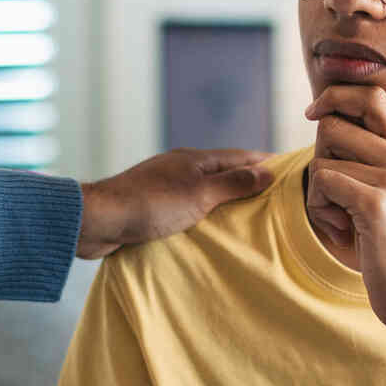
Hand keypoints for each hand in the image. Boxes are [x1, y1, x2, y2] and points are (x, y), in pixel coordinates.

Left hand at [78, 149, 273, 259]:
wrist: (99, 220)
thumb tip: (266, 172)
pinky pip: (185, 207)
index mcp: (193, 160)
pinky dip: (202, 214)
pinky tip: (207, 228)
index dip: (263, 162)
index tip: (287, 168)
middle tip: (272, 196)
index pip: (239, 156)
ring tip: (246, 216)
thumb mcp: (199, 195)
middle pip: (221, 172)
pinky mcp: (150, 206)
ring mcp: (164, 186)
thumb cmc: (150, 204)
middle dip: (246, 181)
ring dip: (223, 200)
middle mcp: (179, 169)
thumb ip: (233, 184)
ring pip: (202, 190)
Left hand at [303, 85, 385, 336]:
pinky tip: (341, 230)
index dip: (335, 96)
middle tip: (333, 196)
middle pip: (334, 125)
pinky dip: (319, 208)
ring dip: (317, 192)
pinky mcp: (377, 202)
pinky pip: (322, 182)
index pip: (372, 94)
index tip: (312, 112)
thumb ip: (369, 158)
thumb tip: (325, 122)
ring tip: (341, 219)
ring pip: (322, 158)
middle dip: (318, 158)